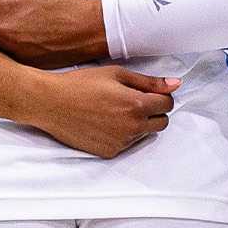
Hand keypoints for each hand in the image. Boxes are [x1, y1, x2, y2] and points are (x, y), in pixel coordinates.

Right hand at [20, 65, 177, 157]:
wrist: (51, 103)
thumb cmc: (81, 84)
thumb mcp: (116, 74)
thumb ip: (149, 82)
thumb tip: (176, 84)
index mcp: (137, 106)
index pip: (168, 104)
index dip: (160, 95)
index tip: (148, 91)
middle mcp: (132, 128)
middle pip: (162, 123)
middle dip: (154, 111)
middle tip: (133, 100)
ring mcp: (121, 143)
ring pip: (144, 134)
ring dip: (138, 123)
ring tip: (114, 110)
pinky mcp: (109, 152)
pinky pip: (127, 144)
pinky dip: (122, 133)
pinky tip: (104, 121)